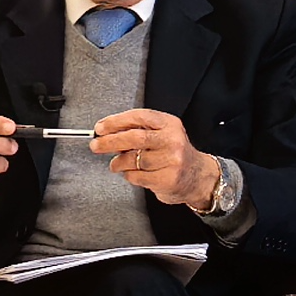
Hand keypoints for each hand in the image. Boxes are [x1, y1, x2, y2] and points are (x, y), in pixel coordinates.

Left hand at [90, 108, 217, 208]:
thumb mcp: (162, 134)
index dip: (116, 122)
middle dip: (110, 141)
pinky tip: (132, 173)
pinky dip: (129, 175)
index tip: (100, 128)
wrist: (199, 177)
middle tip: (96, 145)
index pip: (139, 117)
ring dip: (118, 162)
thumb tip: (107, 133)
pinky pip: (137, 176)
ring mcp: (172, 160)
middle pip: (135, 137)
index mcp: (169, 124)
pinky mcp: (168, 178)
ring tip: (116, 163)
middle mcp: (173, 140)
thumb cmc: (174, 154)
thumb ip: (138, 130)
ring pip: (134, 159)